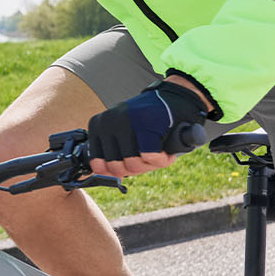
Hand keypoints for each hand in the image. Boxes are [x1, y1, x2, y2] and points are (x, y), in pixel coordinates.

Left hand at [85, 81, 209, 177]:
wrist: (176, 100)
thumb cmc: (149, 125)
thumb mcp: (123, 139)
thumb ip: (112, 157)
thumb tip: (106, 175)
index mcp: (98, 125)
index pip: (98, 165)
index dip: (119, 170)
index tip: (132, 160)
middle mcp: (108, 121)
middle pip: (116, 168)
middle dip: (137, 169)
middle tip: (148, 156)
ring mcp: (126, 121)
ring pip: (133, 164)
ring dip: (151, 165)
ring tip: (158, 151)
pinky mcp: (147, 123)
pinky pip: (150, 158)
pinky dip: (162, 160)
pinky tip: (167, 152)